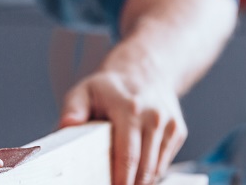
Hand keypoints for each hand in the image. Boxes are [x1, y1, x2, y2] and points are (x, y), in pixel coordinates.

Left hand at [59, 70, 186, 184]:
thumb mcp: (84, 91)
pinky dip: (149, 172)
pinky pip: (163, 163)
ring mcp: (170, 125)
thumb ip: (73, 109)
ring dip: (140, 181)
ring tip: (122, 181)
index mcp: (131, 109)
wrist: (144, 72)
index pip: (128, 156)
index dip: (120, 180)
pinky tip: (135, 171)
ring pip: (156, 170)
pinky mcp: (178, 132)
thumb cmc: (109, 87)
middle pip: (144, 168)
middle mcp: (155, 117)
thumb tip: (66, 125)